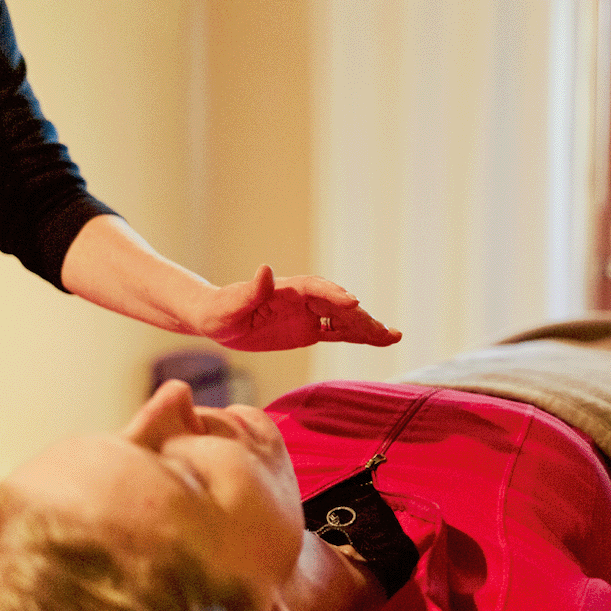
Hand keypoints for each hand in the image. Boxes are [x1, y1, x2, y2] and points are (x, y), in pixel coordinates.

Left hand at [195, 265, 401, 351]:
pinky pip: (339, 332)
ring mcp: (309, 314)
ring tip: (393, 337)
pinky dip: (359, 336)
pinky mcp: (310, 330)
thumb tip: (265, 269)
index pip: (317, 290)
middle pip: (338, 306)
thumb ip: (249, 290)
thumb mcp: (230, 304)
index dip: (336, 296)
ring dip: (368, 327)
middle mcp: (303, 300)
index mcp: (287, 290)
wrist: (217, 319)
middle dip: (361, 317)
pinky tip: (380, 341)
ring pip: (344, 319)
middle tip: (384, 332)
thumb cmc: (219, 311)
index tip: (355, 303)